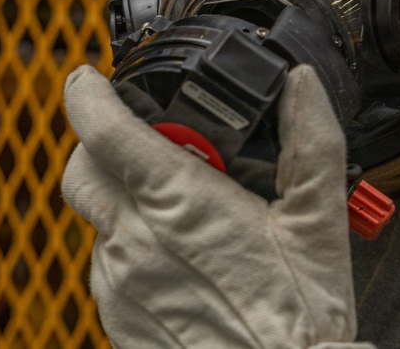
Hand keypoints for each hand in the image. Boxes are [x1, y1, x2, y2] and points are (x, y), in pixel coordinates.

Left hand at [62, 65, 369, 347]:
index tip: (89, 80)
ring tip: (177, 212)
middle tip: (137, 143)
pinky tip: (174, 260)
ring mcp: (119, 284)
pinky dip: (128, 248)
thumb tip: (301, 85)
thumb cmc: (300, 319)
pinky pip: (106, 267)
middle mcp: (135, 240)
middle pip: (80, 170)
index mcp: (179, 202)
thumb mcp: (319, 220)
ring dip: (120, 201)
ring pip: (95, 220)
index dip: (86, 94)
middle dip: (96, 144)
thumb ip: (311, 142)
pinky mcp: (117, 320)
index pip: (103, 130)